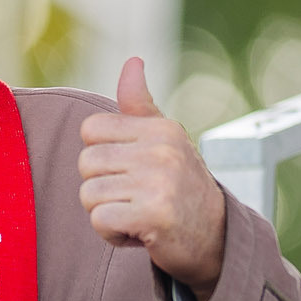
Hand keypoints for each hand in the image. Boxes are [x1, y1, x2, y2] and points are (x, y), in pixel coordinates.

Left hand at [78, 57, 228, 295]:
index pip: (91, 129)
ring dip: (106, 213)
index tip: (128, 171)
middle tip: (133, 198)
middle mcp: (162, 150)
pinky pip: (99, 220)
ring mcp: (159, 181)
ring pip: (89, 194)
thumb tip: (132, 61)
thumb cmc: (180, 188)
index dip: (101, 156)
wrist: (215, 240)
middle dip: (101, 188)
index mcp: (161, 128)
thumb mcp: (164, 141)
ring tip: (137, 214)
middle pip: (85, 163)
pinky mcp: (154, 214)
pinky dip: (112, 234)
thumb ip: (139, 105)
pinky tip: (138, 233)